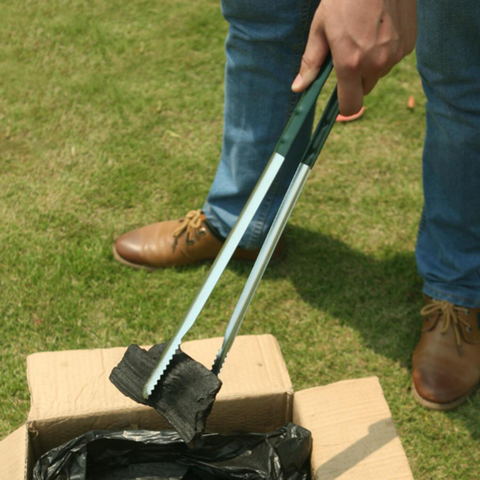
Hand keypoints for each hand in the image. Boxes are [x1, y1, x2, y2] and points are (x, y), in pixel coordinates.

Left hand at [291, 0, 416, 115]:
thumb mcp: (320, 28)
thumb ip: (311, 63)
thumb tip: (298, 88)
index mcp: (350, 64)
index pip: (350, 106)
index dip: (343, 105)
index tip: (338, 97)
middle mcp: (376, 64)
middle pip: (364, 89)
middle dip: (355, 79)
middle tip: (349, 52)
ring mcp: (395, 55)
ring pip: (379, 73)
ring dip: (371, 63)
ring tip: (365, 33)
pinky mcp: (410, 44)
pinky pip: (393, 58)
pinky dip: (386, 50)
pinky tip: (380, 27)